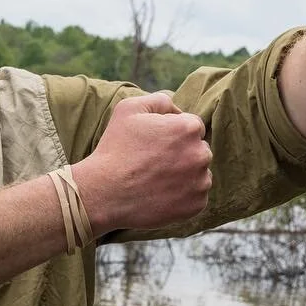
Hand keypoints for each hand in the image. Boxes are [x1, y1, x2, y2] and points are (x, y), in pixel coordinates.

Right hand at [71, 92, 211, 232]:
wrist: (104, 192)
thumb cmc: (115, 149)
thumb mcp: (129, 109)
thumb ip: (159, 100)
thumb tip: (176, 107)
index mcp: (188, 128)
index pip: (193, 126)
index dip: (174, 133)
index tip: (156, 144)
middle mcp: (200, 154)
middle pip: (199, 150)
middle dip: (183, 153)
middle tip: (155, 163)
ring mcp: (201, 182)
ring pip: (199, 173)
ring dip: (185, 174)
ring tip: (157, 179)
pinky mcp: (197, 205)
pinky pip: (197, 196)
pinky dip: (184, 196)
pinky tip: (162, 194)